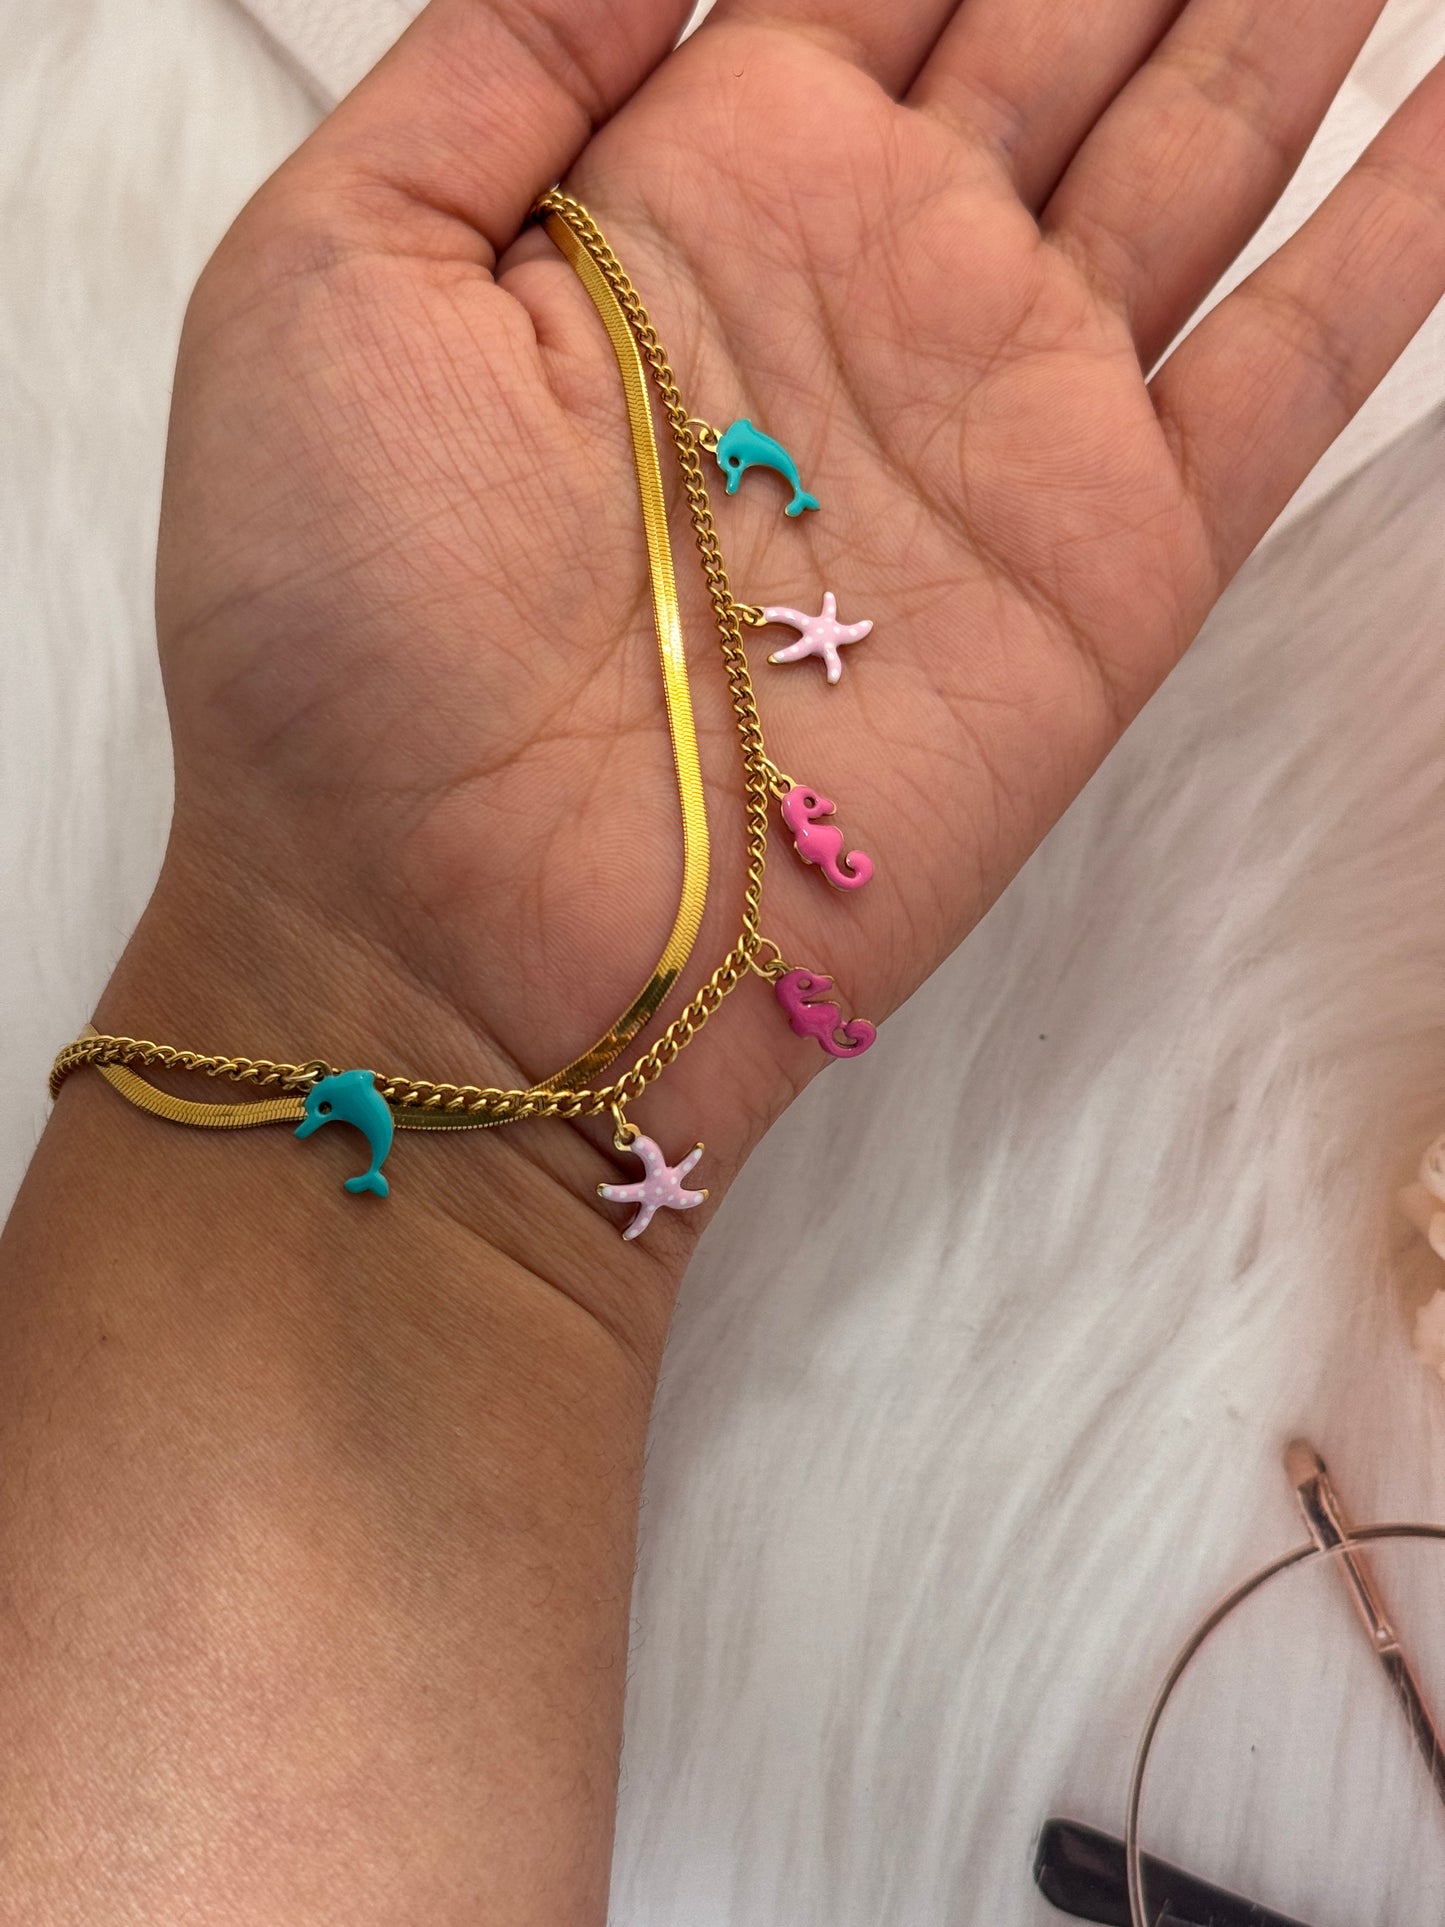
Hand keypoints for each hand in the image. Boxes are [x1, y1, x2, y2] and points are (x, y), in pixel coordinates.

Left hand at [141, 0, 1444, 1279]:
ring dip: (1282, 23)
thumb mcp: (334, 276)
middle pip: (1064, 25)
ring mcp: (1007, 420)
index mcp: (695, 188)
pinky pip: (1297, 361)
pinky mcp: (1113, 567)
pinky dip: (1395, 235)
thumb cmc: (337, 627)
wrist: (448, 930)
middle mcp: (871, 281)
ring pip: (1201, 152)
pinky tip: (1443, 98)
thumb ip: (506, 62)